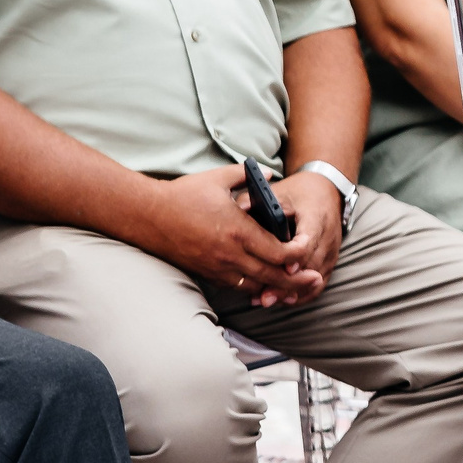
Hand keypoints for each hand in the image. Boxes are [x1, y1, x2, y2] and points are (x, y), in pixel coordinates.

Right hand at [139, 165, 324, 307]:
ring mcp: (217, 267)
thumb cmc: (184, 195)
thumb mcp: (219, 178)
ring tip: (293, 289)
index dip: (296, 258)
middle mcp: (229, 253)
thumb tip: (270, 174)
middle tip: (314, 282)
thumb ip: (248, 176)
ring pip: (253, 286)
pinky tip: (264, 284)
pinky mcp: (206, 273)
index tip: (307, 255)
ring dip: (274, 288)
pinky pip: (236, 285)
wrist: (148, 216)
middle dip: (295, 282)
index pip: (276, 252)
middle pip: (270, 276)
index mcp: (238, 230)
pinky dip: (252, 287)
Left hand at [258, 171, 343, 306]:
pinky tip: (281, 300)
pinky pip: (318, 284)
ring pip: (315, 280)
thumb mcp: (280, 192)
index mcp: (317, 217)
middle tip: (264, 297)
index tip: (280, 268)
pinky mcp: (329, 262)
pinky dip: (300, 294)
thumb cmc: (299, 192)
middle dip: (287, 285)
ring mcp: (331, 252)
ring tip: (266, 301)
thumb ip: (260, 201)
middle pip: (311, 268)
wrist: (326, 191)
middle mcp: (328, 237)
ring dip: (291, 293)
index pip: (309, 242)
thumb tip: (238, 209)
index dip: (294, 258)